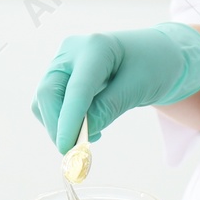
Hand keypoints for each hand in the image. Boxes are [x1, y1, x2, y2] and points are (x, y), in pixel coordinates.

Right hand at [31, 23, 199, 152]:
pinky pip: (49, 103)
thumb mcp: (139, 87)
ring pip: (43, 100)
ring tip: (90, 136)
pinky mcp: (60, 76)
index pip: (76, 89)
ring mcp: (63, 62)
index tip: (66, 148)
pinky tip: (87, 125)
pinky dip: (62, 121)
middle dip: (57, 126)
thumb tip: (80, 135)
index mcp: (96, 47)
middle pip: (48, 92)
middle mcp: (72, 51)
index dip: (68, 120)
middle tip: (76, 153)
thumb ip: (109, 108)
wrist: (155, 54)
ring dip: (58, 125)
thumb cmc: (153, 66)